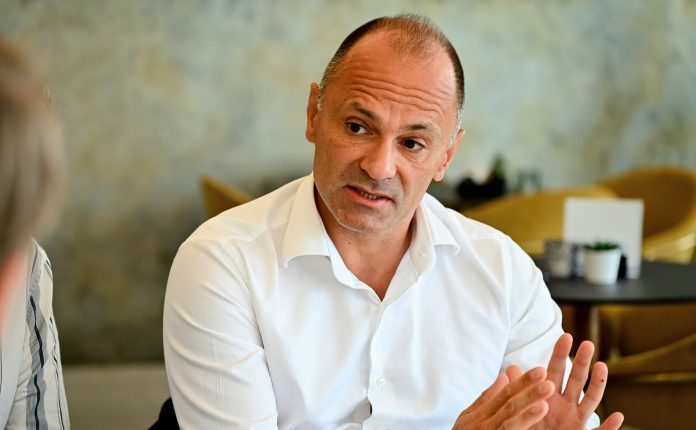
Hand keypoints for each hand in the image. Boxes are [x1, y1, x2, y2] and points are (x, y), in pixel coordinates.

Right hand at [452, 366, 553, 429]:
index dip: (523, 382)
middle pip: (509, 406)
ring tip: (544, 406)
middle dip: (529, 394)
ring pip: (509, 425)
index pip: (505, 393)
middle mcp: (486, 423)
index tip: (541, 371)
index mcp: (483, 413)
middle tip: (548, 384)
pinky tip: (532, 425)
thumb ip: (487, 398)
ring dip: (527, 416)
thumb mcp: (469, 416)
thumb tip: (503, 376)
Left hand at [507, 333, 623, 429]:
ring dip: (598, 384)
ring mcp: (576, 421)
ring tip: (602, 366)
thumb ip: (519, 390)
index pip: (555, 370)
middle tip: (587, 343)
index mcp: (549, 395)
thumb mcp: (521, 408)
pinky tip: (618, 416)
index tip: (566, 335)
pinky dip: (610, 426)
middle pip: (576, 380)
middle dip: (581, 362)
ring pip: (590, 400)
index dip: (560, 353)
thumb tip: (510, 368)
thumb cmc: (531, 427)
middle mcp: (565, 405)